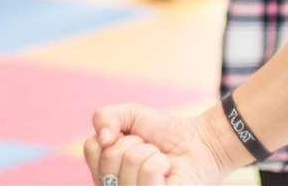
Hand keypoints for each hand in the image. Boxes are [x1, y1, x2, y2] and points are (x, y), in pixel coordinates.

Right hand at [84, 105, 223, 184]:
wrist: (197, 142)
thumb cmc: (162, 133)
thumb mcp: (128, 114)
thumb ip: (105, 117)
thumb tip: (103, 138)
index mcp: (102, 171)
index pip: (91, 147)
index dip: (114, 134)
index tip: (131, 138)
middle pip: (110, 156)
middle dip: (134, 143)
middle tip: (149, 150)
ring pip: (131, 161)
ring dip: (151, 152)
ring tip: (160, 161)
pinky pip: (149, 173)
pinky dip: (160, 163)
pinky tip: (167, 172)